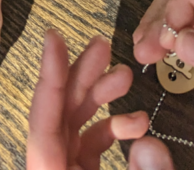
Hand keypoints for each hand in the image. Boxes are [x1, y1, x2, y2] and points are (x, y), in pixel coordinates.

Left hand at [27, 29, 149, 169]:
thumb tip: (150, 143)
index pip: (42, 120)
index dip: (50, 76)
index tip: (54, 37)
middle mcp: (52, 166)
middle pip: (59, 112)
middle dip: (81, 76)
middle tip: (102, 45)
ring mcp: (66, 167)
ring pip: (75, 121)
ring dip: (100, 95)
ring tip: (125, 75)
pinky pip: (91, 141)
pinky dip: (114, 126)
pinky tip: (139, 120)